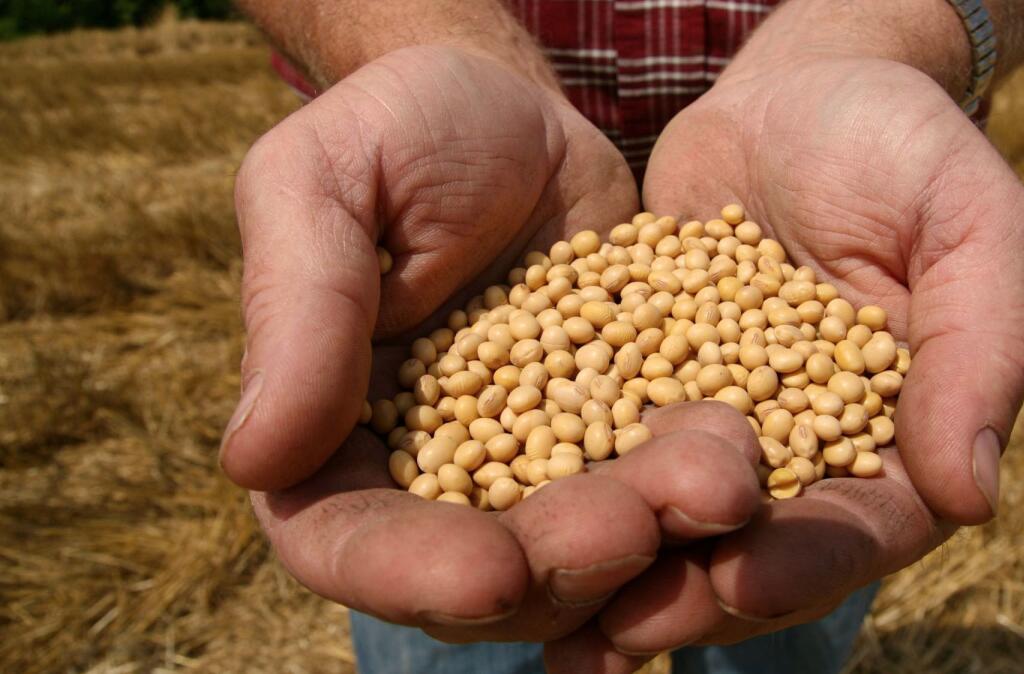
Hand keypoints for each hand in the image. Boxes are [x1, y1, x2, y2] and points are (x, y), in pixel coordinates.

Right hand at [222, 46, 763, 643]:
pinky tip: (746, 460)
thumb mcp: (328, 185)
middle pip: (485, 573)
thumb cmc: (401, 129)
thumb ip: (297, 314)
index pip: (348, 541)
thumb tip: (256, 460)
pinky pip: (659, 481)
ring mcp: (537, 462)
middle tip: (637, 523)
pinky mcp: (619, 431)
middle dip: (562, 563)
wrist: (518, 106)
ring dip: (654, 537)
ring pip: (588, 548)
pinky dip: (699, 486)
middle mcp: (435, 474)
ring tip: (719, 479)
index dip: (410, 572)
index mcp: (333, 434)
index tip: (488, 569)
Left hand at [546, 56, 1023, 667]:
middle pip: (750, 548)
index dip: (805, 562)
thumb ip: (982, 350)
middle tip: (614, 634)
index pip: (859, 528)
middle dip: (686, 592)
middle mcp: (798, 454)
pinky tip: (496, 521)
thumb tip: (975, 499)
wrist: (798, 94)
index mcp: (891, 439)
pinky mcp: (637, 386)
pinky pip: (598, 443)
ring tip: (549, 619)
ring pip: (665, 518)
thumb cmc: (902, 146)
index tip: (741, 579)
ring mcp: (711, 426)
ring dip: (612, 570)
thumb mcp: (969, 224)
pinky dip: (558, 486)